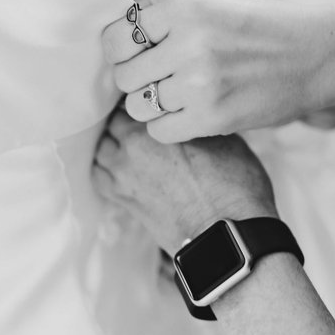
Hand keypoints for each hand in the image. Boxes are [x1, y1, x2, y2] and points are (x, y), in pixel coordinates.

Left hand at [91, 107, 277, 252]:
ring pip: (103, 147)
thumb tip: (190, 118)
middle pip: (115, 122)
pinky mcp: (123, 201)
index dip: (148, 101)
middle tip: (146, 123)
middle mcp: (132, 148)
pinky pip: (99, 175)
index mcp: (155, 127)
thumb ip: (195, 124)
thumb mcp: (225, 140)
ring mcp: (123, 177)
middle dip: (128, 120)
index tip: (157, 104)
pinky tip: (120, 165)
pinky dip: (106, 166)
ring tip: (133, 144)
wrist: (229, 233)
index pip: (136, 100)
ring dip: (114, 142)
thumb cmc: (235, 186)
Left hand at [100, 0, 334, 143]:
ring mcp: (200, 85)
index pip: (117, 37)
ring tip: (176, 97)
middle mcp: (188, 46)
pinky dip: (168, 127)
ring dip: (152, 104)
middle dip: (137, 78)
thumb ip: (168, 7)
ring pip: (138, 106)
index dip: (122, 48)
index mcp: (185, 10)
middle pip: (124, 74)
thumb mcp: (217, 3)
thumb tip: (126, 15)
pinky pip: (160, 131)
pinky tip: (188, 115)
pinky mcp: (214, 118)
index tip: (139, 54)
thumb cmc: (266, 27)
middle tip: (160, 77)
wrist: (318, 57)